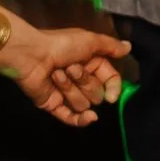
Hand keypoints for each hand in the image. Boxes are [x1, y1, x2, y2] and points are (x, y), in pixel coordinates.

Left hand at [0, 20, 130, 126]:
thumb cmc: (60, 44)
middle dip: (84, 82)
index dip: (113, 89)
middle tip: (70, 67)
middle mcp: (80, 79)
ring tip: (56, 74)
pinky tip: (90, 118)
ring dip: (70, 88)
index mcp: (90, 64)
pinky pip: (72, 119)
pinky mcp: (53, 105)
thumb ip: (110, 46)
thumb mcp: (89, 40)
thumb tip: (129, 47)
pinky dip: (81, 120)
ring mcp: (66, 94)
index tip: (111, 95)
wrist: (30, 53)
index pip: (110, 82)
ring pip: (83, 104)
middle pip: (96, 95)